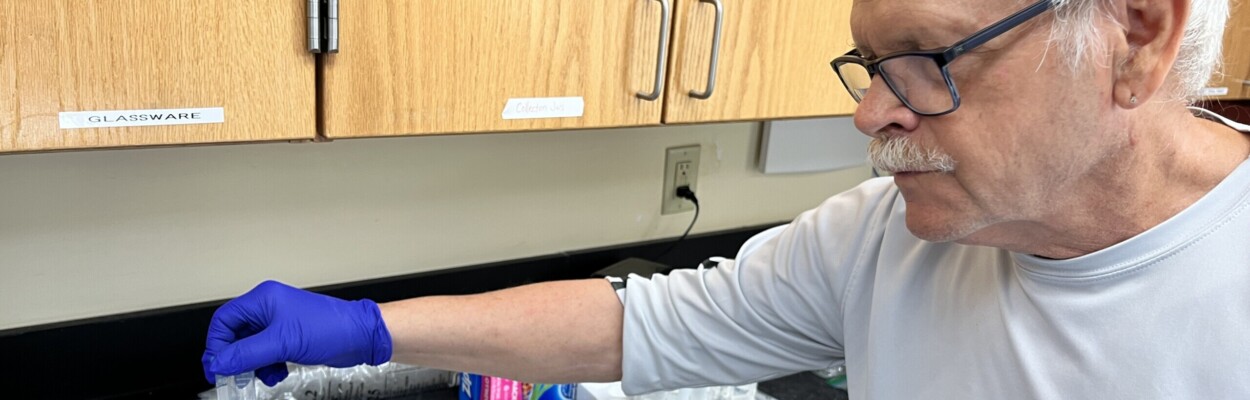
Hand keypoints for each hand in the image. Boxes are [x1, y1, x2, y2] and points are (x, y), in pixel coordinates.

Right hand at [201, 280, 392, 385]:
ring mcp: (280, 323)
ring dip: (253, 364)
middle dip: (235, 357)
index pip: (224, 320)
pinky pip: (267, 353)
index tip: (216, 366)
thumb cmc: (332, 327)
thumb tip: (220, 362)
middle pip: (236, 334)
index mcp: (263, 299)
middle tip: (233, 375)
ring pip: (251, 347)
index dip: (216, 344)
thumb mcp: (282, 342)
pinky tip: (277, 373)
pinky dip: (267, 366)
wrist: (361, 336)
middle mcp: (269, 308)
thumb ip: (247, 354)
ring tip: (263, 375)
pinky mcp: (290, 337)